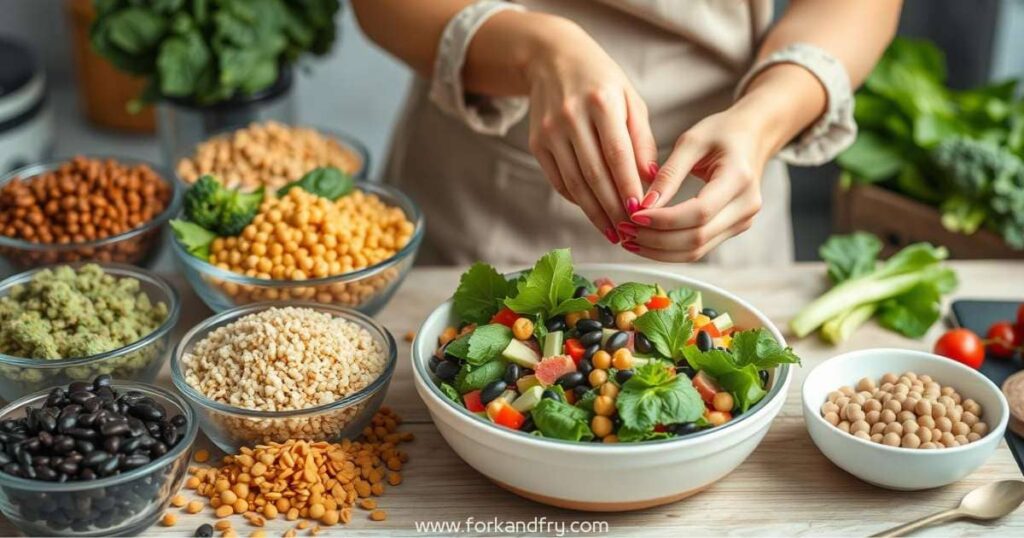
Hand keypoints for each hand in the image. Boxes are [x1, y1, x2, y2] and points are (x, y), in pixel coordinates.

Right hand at [525, 20, 656, 242]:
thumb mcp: (631, 100)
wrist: (553, 60)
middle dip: (613, 208)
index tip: (642, 212)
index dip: (628, 187)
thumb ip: (642, 140)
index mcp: (601, 102)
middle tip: (631, 232)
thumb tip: (651, 181)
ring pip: (574, 183)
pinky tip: (594, 212)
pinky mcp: (536, 143)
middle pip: (594, 174)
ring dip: (595, 212)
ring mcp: (549, 132)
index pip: (617, 155)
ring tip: (613, 232)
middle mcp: (571, 117)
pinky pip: (559, 181)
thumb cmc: (602, 82)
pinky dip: (577, 200)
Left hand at [618, 106, 773, 261]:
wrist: (752, 137)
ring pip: (697, 250)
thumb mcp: (692, 141)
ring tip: (629, 239)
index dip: (663, 219)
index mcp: (739, 178)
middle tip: (624, 230)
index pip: (699, 212)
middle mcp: (746, 206)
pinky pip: (699, 248)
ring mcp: (742, 221)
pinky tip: (646, 241)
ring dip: (659, 251)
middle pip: (697, 238)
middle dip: (656, 239)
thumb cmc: (722, 132)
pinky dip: (670, 250)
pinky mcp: (733, 229)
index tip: (634, 215)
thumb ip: (668, 175)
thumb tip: (643, 206)